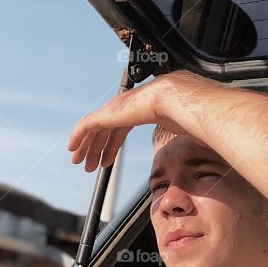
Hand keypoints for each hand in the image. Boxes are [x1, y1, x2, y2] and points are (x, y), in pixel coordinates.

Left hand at [67, 75, 189, 172]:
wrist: (178, 101)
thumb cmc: (185, 113)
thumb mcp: (178, 127)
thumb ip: (177, 132)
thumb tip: (195, 142)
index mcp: (139, 109)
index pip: (119, 129)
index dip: (111, 145)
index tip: (106, 160)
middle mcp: (125, 108)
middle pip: (104, 130)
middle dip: (96, 148)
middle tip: (90, 165)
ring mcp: (115, 109)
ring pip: (93, 129)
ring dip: (86, 147)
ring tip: (80, 162)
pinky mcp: (108, 113)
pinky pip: (87, 125)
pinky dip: (78, 136)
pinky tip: (72, 148)